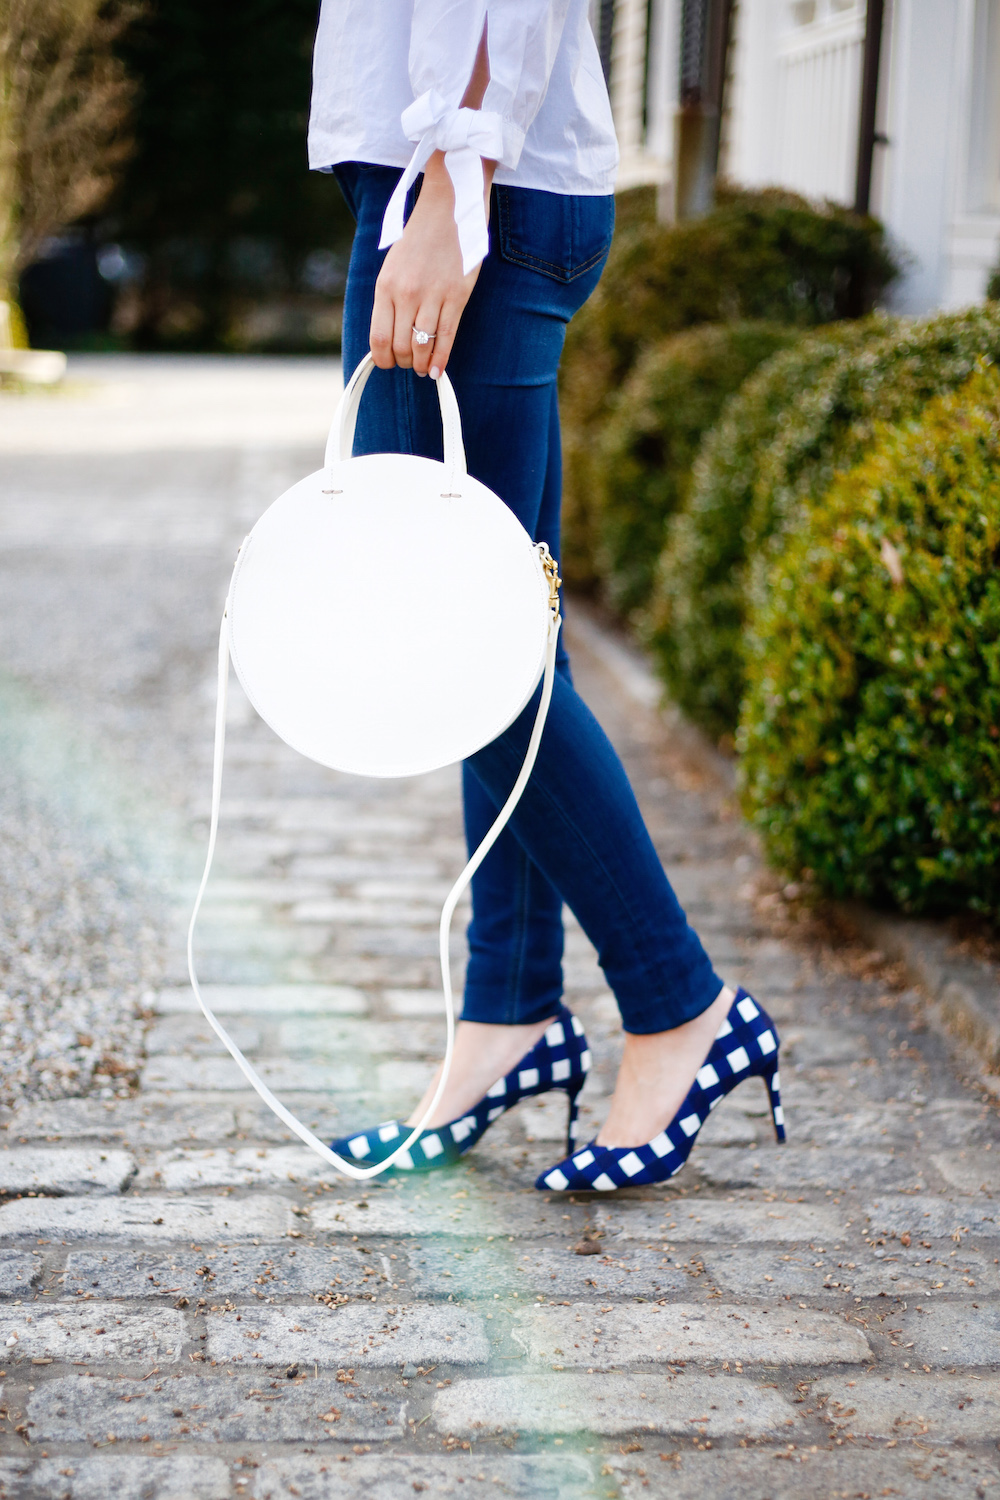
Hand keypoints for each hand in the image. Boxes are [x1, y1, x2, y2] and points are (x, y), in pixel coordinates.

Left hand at [370, 151, 493, 377]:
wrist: (447, 209)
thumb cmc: (419, 240)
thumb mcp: (393, 267)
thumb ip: (389, 300)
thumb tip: (388, 339)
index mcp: (385, 286)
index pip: (378, 338)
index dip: (382, 359)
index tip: (389, 363)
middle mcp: (406, 293)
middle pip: (400, 346)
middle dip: (404, 363)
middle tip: (410, 364)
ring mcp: (432, 295)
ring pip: (422, 346)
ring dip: (422, 364)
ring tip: (424, 368)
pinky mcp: (457, 296)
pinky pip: (446, 337)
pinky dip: (441, 359)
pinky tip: (438, 371)